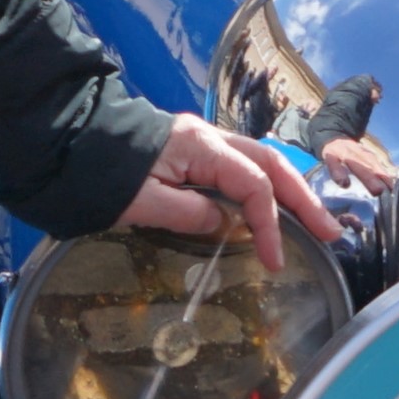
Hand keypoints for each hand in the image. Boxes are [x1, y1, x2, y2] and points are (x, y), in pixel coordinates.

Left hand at [115, 113, 345, 269]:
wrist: (66, 140)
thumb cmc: (100, 174)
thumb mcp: (142, 204)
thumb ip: (191, 215)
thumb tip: (227, 226)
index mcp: (201, 146)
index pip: (253, 185)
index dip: (270, 224)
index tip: (276, 260)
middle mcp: (209, 137)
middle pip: (271, 165)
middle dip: (302, 200)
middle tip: (331, 232)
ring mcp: (201, 141)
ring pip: (260, 162)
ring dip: (289, 191)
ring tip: (314, 221)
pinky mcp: (190, 150)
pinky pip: (240, 166)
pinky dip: (264, 186)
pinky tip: (274, 205)